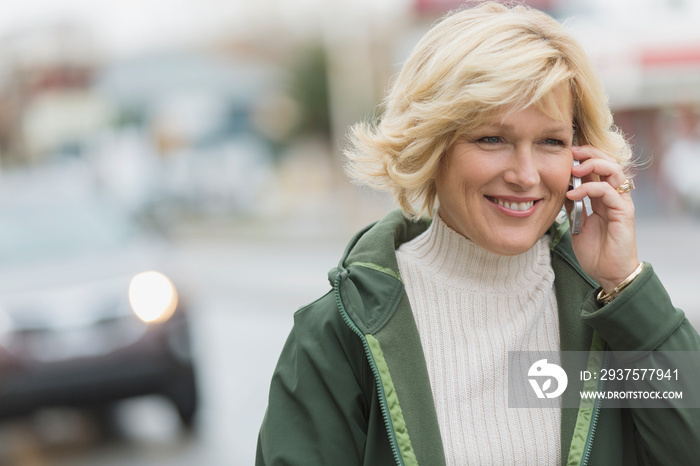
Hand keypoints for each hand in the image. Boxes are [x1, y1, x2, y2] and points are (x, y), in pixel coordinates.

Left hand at [566, 145, 638, 292]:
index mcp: (603, 197)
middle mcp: (614, 196)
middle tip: (571, 153)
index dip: (584, 157)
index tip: (566, 154)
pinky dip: (589, 189)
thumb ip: (573, 206)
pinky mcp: (624, 212)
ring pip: (613, 171)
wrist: (608, 273)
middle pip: (609, 162)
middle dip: (589, 154)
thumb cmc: (595, 251)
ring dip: (592, 165)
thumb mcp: (576, 224)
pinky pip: (608, 191)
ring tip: (573, 170)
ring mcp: (621, 203)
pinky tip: (572, 194)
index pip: (598, 167)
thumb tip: (561, 189)